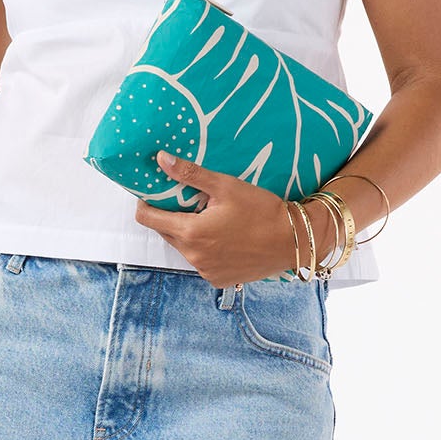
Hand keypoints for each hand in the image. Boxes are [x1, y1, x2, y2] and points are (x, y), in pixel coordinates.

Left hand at [132, 152, 313, 285]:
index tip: (154, 194)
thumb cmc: (261, 210)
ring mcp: (206, 271)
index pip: (148, 219)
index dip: (147, 204)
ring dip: (190, 234)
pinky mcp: (218, 280)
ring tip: (213, 219)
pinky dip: (206, 251)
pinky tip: (225, 238)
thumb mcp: (225, 186)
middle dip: (172, 217)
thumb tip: (161, 160)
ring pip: (184, 248)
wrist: (293, 240)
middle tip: (191, 202)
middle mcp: (193, 257)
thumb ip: (190, 174)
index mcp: (190, 233)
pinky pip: (202, 263)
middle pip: (166, 233)